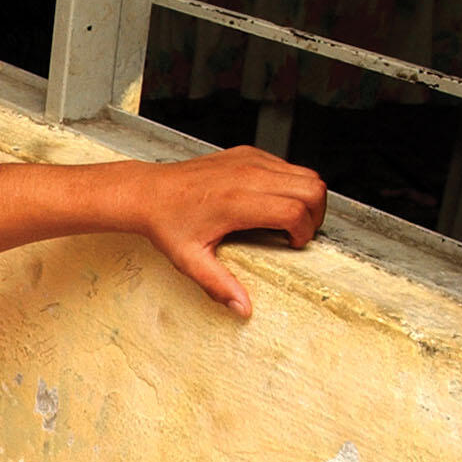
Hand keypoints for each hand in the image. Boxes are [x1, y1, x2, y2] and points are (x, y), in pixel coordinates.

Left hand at [127, 146, 326, 318]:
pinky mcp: (247, 153)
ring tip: (291, 218)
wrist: (146, 192)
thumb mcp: (189, 260)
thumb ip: (219, 285)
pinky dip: (291, 183)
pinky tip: (273, 201)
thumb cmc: (165, 221)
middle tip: (299, 232)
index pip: (295, 211)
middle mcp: (247, 176)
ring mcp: (249, 161)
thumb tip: (242, 307)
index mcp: (236, 202)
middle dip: (315, 214)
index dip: (304, 231)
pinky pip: (287, 165)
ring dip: (307, 197)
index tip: (293, 244)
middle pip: (312, 188)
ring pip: (305, 173)